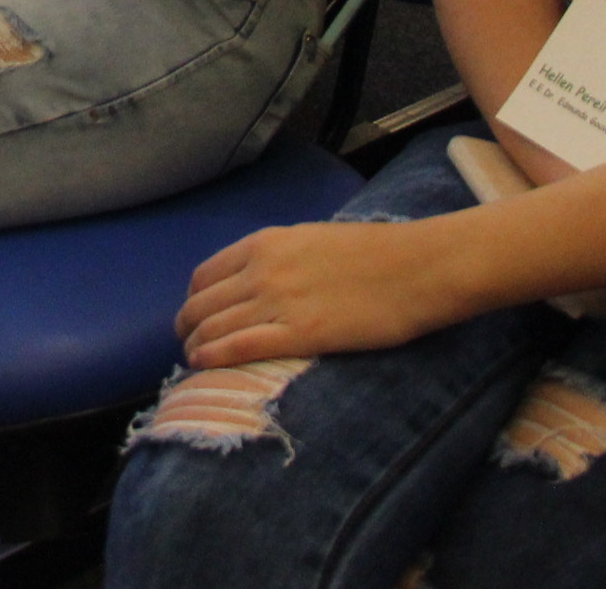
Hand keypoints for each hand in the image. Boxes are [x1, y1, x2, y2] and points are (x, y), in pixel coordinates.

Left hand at [176, 217, 473, 367]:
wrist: (418, 267)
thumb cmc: (377, 253)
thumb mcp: (314, 240)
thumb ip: (282, 258)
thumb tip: (265, 279)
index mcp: (266, 243)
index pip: (205, 274)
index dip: (194, 299)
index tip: (196, 316)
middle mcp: (262, 269)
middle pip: (201, 303)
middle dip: (188, 326)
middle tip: (188, 344)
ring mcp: (278, 301)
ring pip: (212, 327)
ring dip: (195, 346)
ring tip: (193, 361)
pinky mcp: (299, 334)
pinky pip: (237, 347)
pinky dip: (212, 357)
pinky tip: (202, 366)